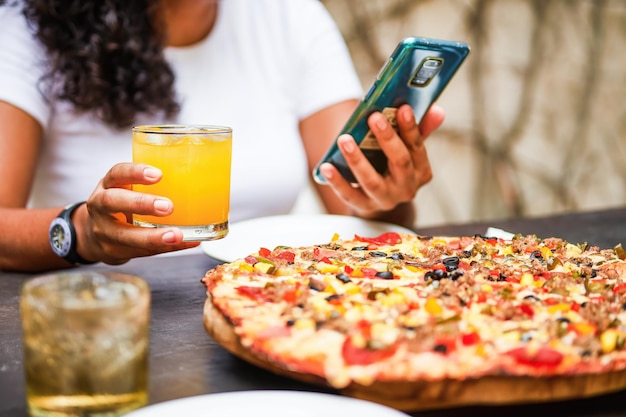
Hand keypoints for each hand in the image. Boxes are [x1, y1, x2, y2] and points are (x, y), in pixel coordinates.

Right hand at [76, 162, 198, 264]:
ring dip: (153, 236)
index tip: (158, 174)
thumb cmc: (122, 205)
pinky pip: (141, 251)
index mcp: (108, 185)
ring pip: (124, 235)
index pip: (117, 173)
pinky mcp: (114, 252)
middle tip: (168, 207)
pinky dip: (165, 248)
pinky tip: (185, 243)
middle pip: (112, 202)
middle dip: (141, 204)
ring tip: (176, 235)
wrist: (95, 235)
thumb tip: (199, 177)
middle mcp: (101, 207)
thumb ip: (151, 185)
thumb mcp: (127, 189)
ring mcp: (104, 231)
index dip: (135, 172)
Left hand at [317, 104, 444, 218]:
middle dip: (387, 138)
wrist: (377, 199)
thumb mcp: (407, 149)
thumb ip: (420, 130)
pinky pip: (350, 195)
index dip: (411, 128)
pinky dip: (337, 182)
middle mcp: (407, 188)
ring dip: (358, 160)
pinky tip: (326, 166)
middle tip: (373, 117)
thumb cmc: (391, 165)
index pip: (418, 147)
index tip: (403, 108)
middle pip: (400, 162)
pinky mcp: (364, 207)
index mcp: (421, 171)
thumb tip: (437, 111)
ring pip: (372, 181)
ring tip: (344, 139)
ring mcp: (385, 200)